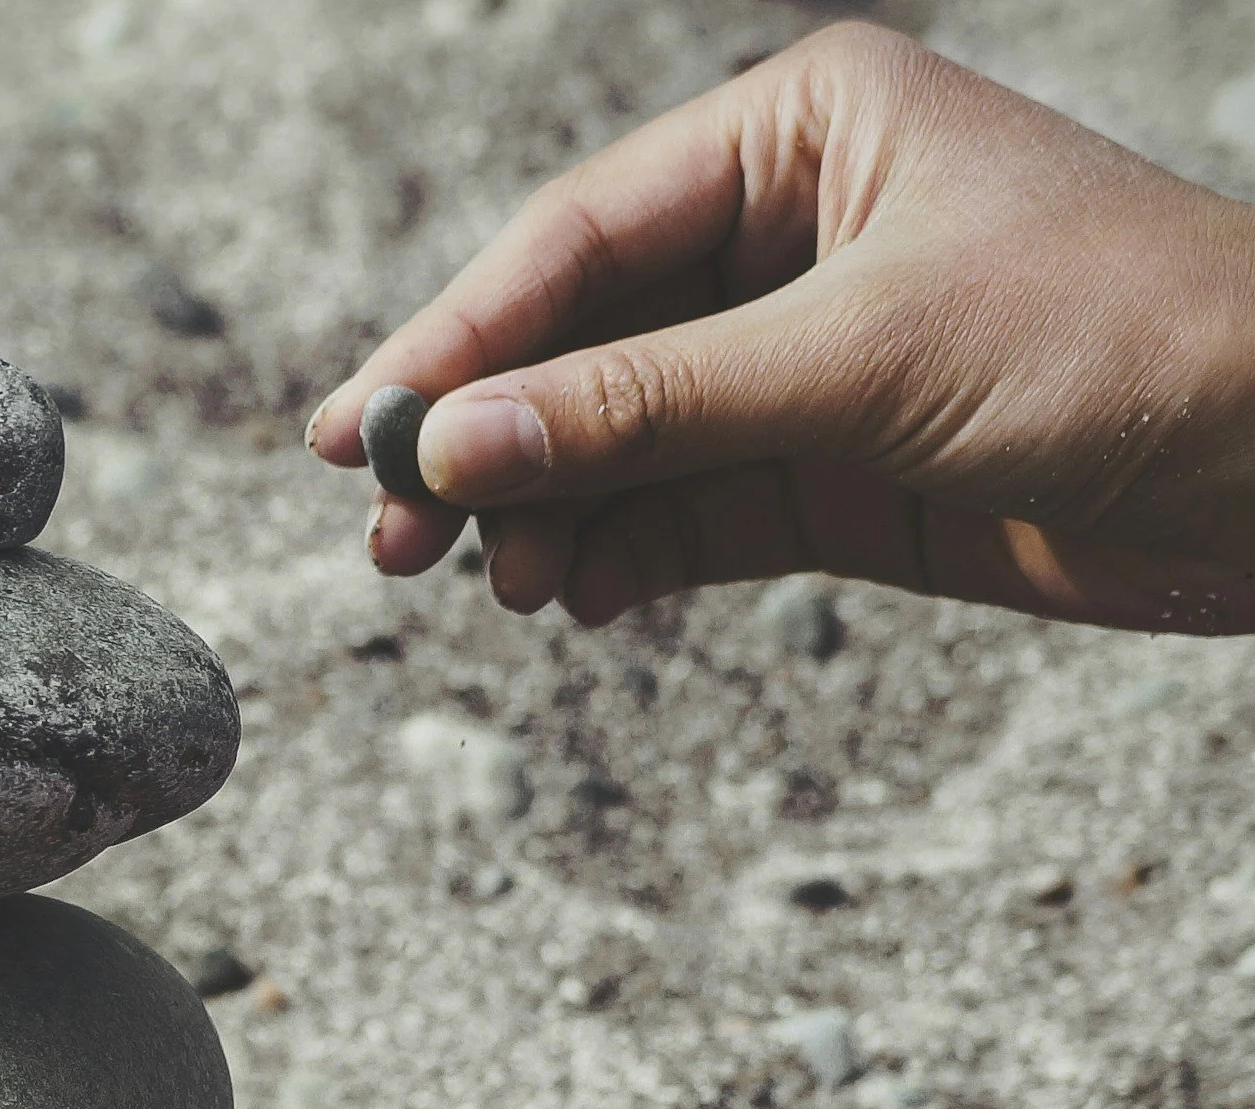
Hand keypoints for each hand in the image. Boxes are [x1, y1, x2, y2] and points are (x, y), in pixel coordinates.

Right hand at [307, 22, 1254, 634]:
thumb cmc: (1124, 337)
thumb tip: (460, 449)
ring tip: (484, 584)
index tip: (358, 430)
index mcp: (799, 137)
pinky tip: (570, 598)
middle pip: (579, 340)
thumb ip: (649, 407)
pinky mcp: (833, 469)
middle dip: (487, 439)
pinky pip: (685, 510)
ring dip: (545, 512)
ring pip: (621, 438)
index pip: (579, 239)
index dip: (459, 336)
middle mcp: (787, 236)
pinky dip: (620, 557)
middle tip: (387, 531)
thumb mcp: (861, 358)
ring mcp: (805, 359)